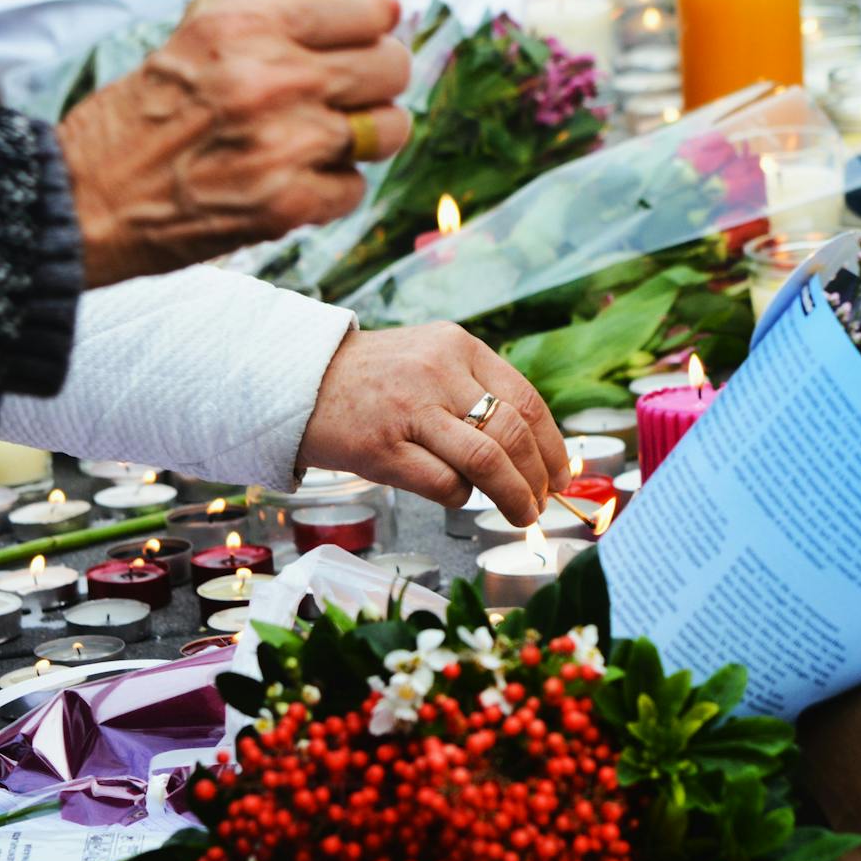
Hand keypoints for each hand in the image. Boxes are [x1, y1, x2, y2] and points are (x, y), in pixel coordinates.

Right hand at [57, 0, 413, 286]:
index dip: (374, 20)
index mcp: (247, 24)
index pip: (370, 3)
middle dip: (372, 79)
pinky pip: (357, 186)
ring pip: (389, 128)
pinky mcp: (288, 204)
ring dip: (362, 135)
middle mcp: (272, 78)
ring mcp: (285, 145)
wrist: (90, 196)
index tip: (363, 34)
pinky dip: (330, 188)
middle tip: (337, 92)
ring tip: (317, 137)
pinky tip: (289, 178)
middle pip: (392, 65)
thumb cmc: (150, 108)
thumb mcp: (201, 26)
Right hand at [298, 325, 570, 526]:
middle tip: (543, 502)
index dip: (553, 446)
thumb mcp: (431, 359)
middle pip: (514, 433)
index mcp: (458, 347)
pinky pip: (445, 483)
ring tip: (523, 514)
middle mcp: (438, 372)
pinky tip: (457, 494)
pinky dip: (461, 497)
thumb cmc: (375, 379)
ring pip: (488, 461)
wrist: (299, 381)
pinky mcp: (383, 448)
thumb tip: (533, 447)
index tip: (561, 474)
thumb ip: (476, 388)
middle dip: (538, 477)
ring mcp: (410, 409)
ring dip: (515, 496)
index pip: (527, 400)